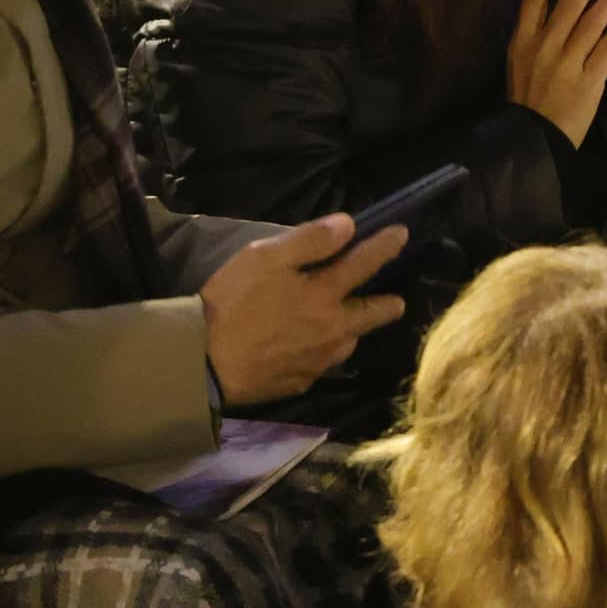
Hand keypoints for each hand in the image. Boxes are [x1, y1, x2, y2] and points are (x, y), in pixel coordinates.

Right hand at [204, 213, 408, 405]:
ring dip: (353, 330)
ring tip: (348, 323)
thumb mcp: (265, 258)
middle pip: (374, 315)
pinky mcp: (301, 382)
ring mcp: (319, 361)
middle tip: (395, 301)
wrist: (206, 362)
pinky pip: (323, 363)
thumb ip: (309, 241)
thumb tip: (348, 225)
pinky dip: (324, 351)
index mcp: (325, 296)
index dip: (385, 246)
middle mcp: (333, 330)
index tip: (401, 235)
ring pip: (350, 342)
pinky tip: (310, 348)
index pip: (364, 264)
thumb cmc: (233, 303)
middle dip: (388, 305)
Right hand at [505, 0, 606, 148]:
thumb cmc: (527, 98)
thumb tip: (556, 2)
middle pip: (569, 4)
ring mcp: (568, 64)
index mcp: (523, 40)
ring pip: (592, 22)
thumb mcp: (520, 60)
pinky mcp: (590, 81)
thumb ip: (536, 33)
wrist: (533, 138)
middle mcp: (545, 47)